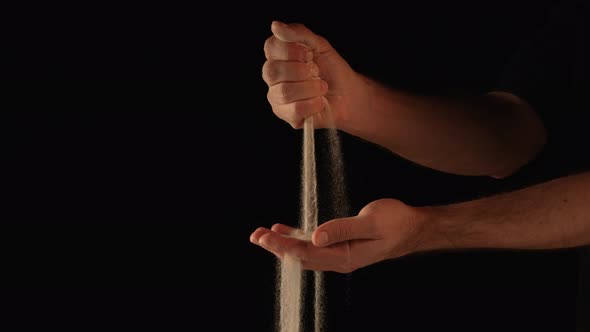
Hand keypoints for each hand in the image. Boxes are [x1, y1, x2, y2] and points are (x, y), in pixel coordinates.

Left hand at [250, 199, 432, 272]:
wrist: (414, 228)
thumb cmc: (397, 223)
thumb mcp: (371, 222)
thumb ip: (342, 229)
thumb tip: (315, 237)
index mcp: (346, 257)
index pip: (308, 254)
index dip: (284, 246)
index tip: (266, 238)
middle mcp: (340, 259)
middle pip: (301, 257)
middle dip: (277, 247)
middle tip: (256, 236)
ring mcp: (340, 254)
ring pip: (305, 252)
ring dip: (283, 244)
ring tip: (262, 235)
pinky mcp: (341, 246)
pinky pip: (314, 245)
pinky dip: (297, 238)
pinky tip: (284, 231)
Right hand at [262, 21, 367, 128]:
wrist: (349, 94)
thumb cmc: (332, 70)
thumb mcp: (319, 45)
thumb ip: (298, 34)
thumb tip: (276, 26)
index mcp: (278, 57)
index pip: (270, 48)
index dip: (291, 50)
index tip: (310, 54)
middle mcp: (273, 78)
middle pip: (272, 71)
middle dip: (301, 71)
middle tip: (317, 72)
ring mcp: (277, 98)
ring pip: (285, 92)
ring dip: (311, 88)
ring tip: (321, 87)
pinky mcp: (287, 116)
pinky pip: (295, 110)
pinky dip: (313, 104)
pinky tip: (319, 102)